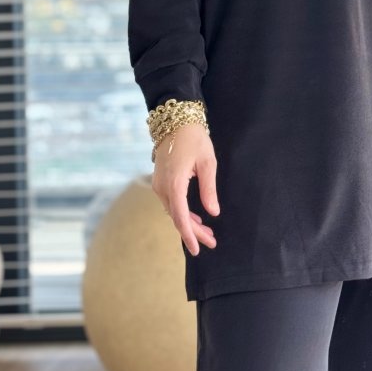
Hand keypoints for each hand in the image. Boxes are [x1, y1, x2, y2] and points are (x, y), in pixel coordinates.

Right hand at [152, 125, 219, 256]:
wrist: (175, 121)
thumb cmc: (194, 139)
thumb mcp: (208, 163)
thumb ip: (209, 189)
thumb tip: (213, 212)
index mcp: (174, 184)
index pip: (181, 217)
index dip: (190, 235)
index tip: (197, 249)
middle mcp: (163, 188)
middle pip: (177, 218)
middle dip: (194, 232)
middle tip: (211, 242)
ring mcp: (159, 185)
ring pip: (174, 212)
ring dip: (189, 223)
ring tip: (207, 233)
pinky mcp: (160, 182)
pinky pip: (171, 203)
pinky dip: (183, 213)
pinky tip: (195, 218)